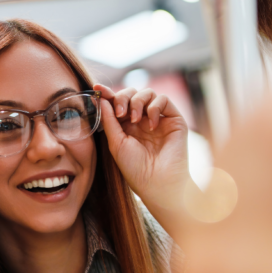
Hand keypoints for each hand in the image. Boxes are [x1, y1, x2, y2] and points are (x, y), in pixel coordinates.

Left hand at [93, 85, 189, 230]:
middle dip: (122, 97)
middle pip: (132, 93)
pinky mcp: (174, 119)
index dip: (107, 94)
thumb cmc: (135, 168)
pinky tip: (150, 125)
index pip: (118, 103)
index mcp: (127, 126)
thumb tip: (102, 98)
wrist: (158, 183)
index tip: (97, 89)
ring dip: (137, 101)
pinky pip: (164, 99)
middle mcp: (143, 120)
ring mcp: (159, 118)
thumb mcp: (116, 143)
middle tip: (120, 112)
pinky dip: (154, 107)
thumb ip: (109, 119)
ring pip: (148, 93)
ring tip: (134, 119)